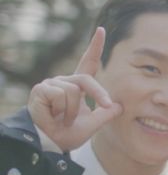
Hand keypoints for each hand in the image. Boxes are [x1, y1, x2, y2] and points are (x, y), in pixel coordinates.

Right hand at [27, 27, 121, 150]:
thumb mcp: (93, 124)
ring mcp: (51, 84)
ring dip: (73, 111)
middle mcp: (64, 81)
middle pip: (87, 79)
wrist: (50, 144)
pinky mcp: (41, 89)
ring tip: (64, 119)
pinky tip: (52, 116)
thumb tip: (119, 106)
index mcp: (77, 86)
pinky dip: (62, 111)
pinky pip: (61, 96)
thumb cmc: (68, 134)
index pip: (89, 63)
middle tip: (105, 106)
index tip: (101, 30)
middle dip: (99, 94)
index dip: (95, 47)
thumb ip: (106, 114)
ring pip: (74, 91)